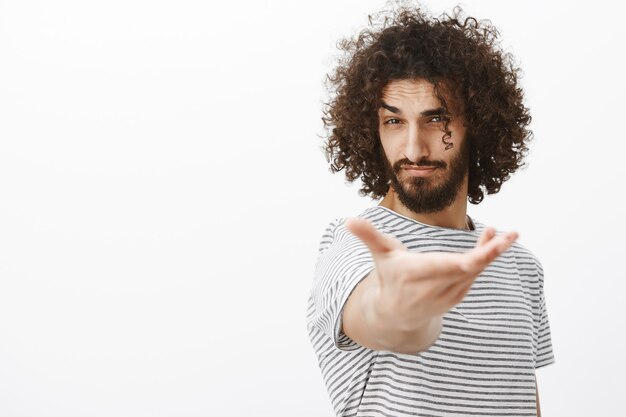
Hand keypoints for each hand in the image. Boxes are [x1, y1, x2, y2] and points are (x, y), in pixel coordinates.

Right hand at [345, 217, 517, 331]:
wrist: (394, 314)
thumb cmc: (389, 277)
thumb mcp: (380, 255)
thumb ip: (368, 236)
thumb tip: (347, 220)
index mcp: (418, 273)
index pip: (453, 265)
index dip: (477, 255)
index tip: (496, 243)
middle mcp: (436, 287)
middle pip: (471, 268)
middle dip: (492, 251)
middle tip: (512, 234)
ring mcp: (449, 294)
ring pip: (476, 271)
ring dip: (490, 251)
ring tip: (503, 232)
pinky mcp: (458, 295)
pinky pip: (475, 275)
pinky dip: (484, 259)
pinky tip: (492, 242)